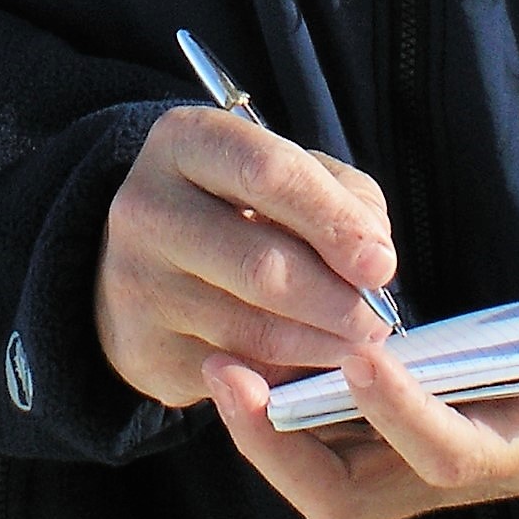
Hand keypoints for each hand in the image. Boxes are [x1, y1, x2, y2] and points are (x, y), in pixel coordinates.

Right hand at [95, 107, 398, 408]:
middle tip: (379, 320)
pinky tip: (310, 362)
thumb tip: (374, 260)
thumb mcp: (290, 175)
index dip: (333, 221)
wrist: (154, 262)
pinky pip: (235, 375)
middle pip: (261, 264)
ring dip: (321, 345)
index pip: (268, 173)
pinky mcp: (143, 348)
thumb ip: (343, 199)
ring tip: (356, 342)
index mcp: (185, 141)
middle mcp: (147, 206)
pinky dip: (286, 376)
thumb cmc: (242, 207)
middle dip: (337, 300)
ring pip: (252, 330)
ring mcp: (137, 282)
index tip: (381, 264)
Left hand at [202, 253, 518, 518]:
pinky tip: (251, 352)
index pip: (448, 452)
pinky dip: (285, 415)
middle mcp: (463, 468)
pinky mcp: (409, 440)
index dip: (401, 412)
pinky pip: (330, 447)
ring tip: (220, 362)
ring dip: (270, 432)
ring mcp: (428, 461)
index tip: (362, 351)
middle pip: (352, 495)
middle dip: (284, 445)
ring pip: (328, 479)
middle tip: (230, 372)